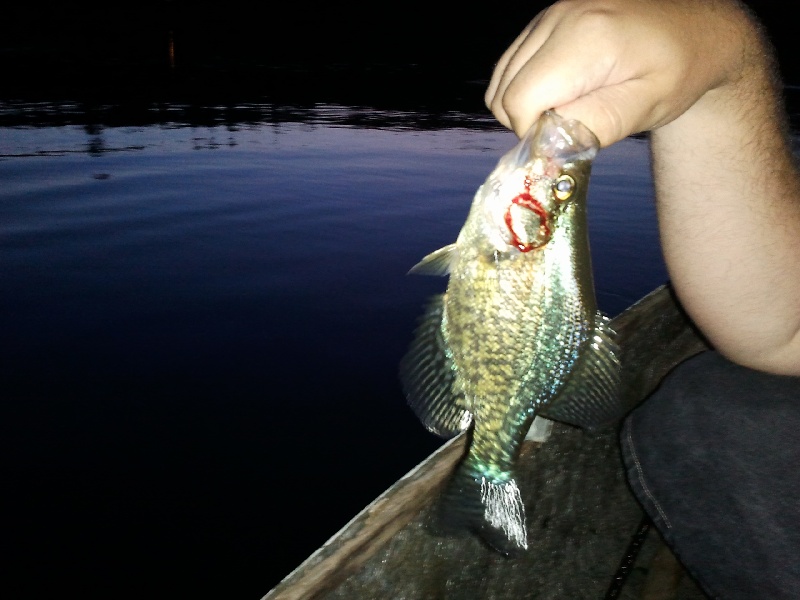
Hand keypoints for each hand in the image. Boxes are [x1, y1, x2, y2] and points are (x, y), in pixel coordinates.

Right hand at [485, 0, 752, 145]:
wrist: (696, 28)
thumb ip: (595, 127)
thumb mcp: (646, 107)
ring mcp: (549, 15)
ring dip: (526, 105)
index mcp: (585, 39)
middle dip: (529, 120)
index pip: (520, 102)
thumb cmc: (678, 70)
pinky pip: (512, 65)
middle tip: (570, 126)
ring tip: (569, 106)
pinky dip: (528, 86)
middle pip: (503, 93)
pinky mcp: (546, 19)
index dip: (536, 132)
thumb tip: (547, 146)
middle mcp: (559, 18)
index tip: (568, 138)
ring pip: (501, 81)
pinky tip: (564, 89)